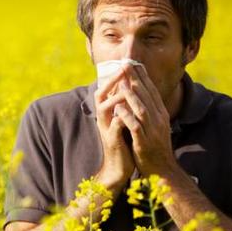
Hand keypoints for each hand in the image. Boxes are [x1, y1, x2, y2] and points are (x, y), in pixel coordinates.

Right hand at [94, 67, 135, 189]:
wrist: (118, 167)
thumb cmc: (124, 143)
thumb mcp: (123, 121)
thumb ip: (124, 106)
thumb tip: (130, 88)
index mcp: (107, 112)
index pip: (108, 89)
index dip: (116, 76)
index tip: (128, 63)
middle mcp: (104, 118)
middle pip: (101, 94)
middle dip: (112, 81)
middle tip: (123, 68)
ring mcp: (106, 128)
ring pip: (105, 108)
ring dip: (115, 97)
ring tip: (126, 87)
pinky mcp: (112, 140)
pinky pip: (114, 126)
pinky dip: (121, 117)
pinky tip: (129, 111)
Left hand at [115, 64, 175, 175]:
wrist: (162, 170)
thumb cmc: (154, 147)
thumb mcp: (154, 126)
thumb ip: (149, 111)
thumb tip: (141, 95)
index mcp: (161, 115)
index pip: (152, 91)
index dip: (143, 77)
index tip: (134, 63)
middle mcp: (159, 120)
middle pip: (148, 96)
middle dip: (137, 79)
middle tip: (127, 64)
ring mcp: (152, 131)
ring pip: (142, 109)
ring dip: (132, 95)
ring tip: (122, 82)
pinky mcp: (144, 143)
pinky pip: (136, 127)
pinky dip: (127, 116)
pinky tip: (119, 108)